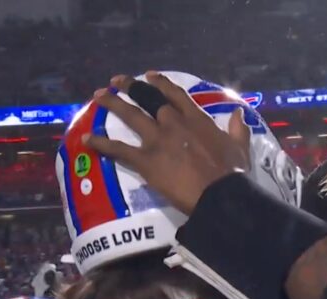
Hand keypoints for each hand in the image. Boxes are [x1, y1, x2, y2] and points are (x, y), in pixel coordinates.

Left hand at [82, 72, 251, 214]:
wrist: (219, 195)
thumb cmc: (232, 174)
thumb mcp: (240, 147)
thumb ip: (238, 129)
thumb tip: (239, 115)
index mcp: (195, 119)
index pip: (174, 94)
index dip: (159, 83)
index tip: (148, 76)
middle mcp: (173, 122)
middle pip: (147, 98)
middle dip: (130, 87)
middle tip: (115, 82)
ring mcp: (157, 140)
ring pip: (130, 116)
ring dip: (112, 104)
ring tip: (98, 96)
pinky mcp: (145, 160)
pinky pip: (118, 149)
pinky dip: (101, 143)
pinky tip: (86, 139)